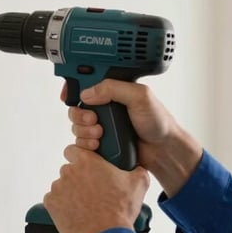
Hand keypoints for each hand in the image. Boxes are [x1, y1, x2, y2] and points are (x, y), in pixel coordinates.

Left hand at [43, 144, 149, 232]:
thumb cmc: (119, 210)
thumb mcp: (138, 184)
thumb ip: (137, 169)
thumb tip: (137, 167)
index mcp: (88, 162)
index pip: (74, 150)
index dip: (79, 157)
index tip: (85, 166)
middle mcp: (70, 172)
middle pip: (69, 170)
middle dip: (78, 178)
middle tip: (91, 191)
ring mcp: (58, 188)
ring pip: (62, 186)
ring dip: (70, 193)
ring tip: (85, 205)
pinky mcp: (51, 204)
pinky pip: (54, 201)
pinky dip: (62, 206)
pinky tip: (76, 212)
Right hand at [62, 80, 202, 196]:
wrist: (162, 150)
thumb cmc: (158, 121)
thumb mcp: (139, 96)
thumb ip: (114, 88)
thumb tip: (88, 93)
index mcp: (114, 90)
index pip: (86, 83)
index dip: (74, 87)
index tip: (69, 94)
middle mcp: (105, 106)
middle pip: (76, 106)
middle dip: (79, 114)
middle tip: (94, 119)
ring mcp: (102, 124)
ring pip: (77, 125)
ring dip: (83, 130)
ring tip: (100, 134)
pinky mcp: (101, 142)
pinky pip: (82, 142)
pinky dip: (85, 144)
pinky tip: (98, 145)